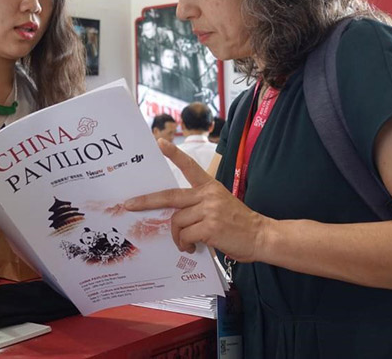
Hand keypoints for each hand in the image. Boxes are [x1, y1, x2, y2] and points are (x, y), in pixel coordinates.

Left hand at [123, 139, 269, 261]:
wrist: (261, 236)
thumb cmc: (239, 224)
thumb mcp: (220, 204)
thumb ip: (199, 205)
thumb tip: (174, 217)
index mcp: (210, 186)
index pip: (189, 166)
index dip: (173, 154)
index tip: (159, 142)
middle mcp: (208, 195)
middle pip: (169, 196)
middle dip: (146, 201)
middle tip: (129, 205)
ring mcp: (209, 210)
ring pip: (176, 222)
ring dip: (177, 237)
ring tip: (185, 244)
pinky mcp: (210, 227)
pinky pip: (185, 236)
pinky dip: (184, 244)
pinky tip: (192, 248)